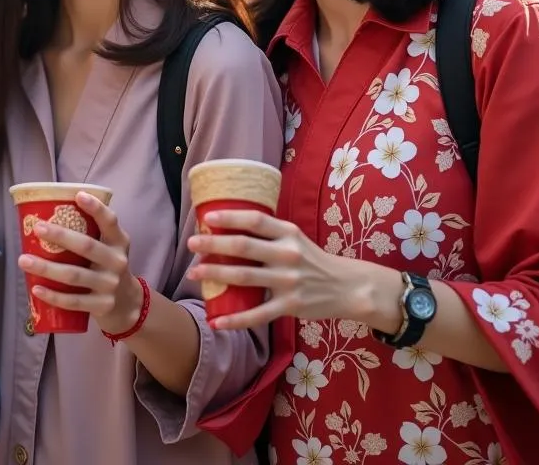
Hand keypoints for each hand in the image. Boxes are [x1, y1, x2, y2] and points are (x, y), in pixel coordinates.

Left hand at [17, 191, 142, 334]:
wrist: (127, 304)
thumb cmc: (107, 266)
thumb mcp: (109, 247)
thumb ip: (90, 232)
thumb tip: (49, 212)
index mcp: (119, 242)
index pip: (110, 221)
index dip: (96, 208)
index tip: (78, 195)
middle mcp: (117, 261)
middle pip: (87, 246)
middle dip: (61, 236)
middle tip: (38, 227)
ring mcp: (110, 285)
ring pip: (74, 275)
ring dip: (47, 267)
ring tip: (23, 260)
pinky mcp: (101, 306)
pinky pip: (73, 301)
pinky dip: (53, 295)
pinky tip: (35, 288)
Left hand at [187, 209, 361, 329]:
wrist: (347, 287)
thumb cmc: (312, 259)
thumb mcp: (295, 238)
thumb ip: (269, 233)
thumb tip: (230, 225)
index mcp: (288, 233)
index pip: (255, 220)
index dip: (230, 217)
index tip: (207, 217)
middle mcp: (287, 254)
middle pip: (244, 247)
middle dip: (213, 244)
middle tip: (192, 244)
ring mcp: (288, 282)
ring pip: (245, 277)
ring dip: (216, 275)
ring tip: (194, 273)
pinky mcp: (290, 306)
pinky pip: (257, 315)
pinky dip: (235, 320)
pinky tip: (216, 321)